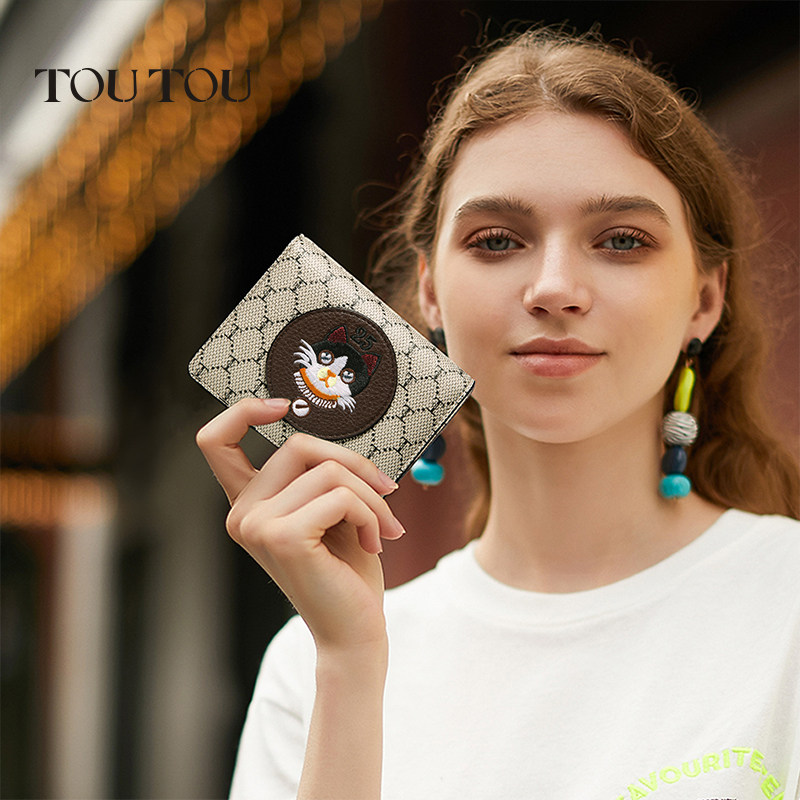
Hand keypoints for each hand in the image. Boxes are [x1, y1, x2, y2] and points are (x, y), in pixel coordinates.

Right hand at [195, 397, 403, 651]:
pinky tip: (377, 542)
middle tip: (387, 491)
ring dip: (372, 495)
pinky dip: (372, 513)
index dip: (243, 412)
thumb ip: (320, 472)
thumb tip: (338, 431)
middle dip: (354, 462)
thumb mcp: (332, 508)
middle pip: (298, 445)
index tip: (283, 405)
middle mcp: (242, 514)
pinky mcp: (281, 537)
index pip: (215, 442)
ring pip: (329, 471)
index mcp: (249, 504)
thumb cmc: (347, 568)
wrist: (354, 630)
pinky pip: (341, 495)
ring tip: (384, 527)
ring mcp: (256, 525)